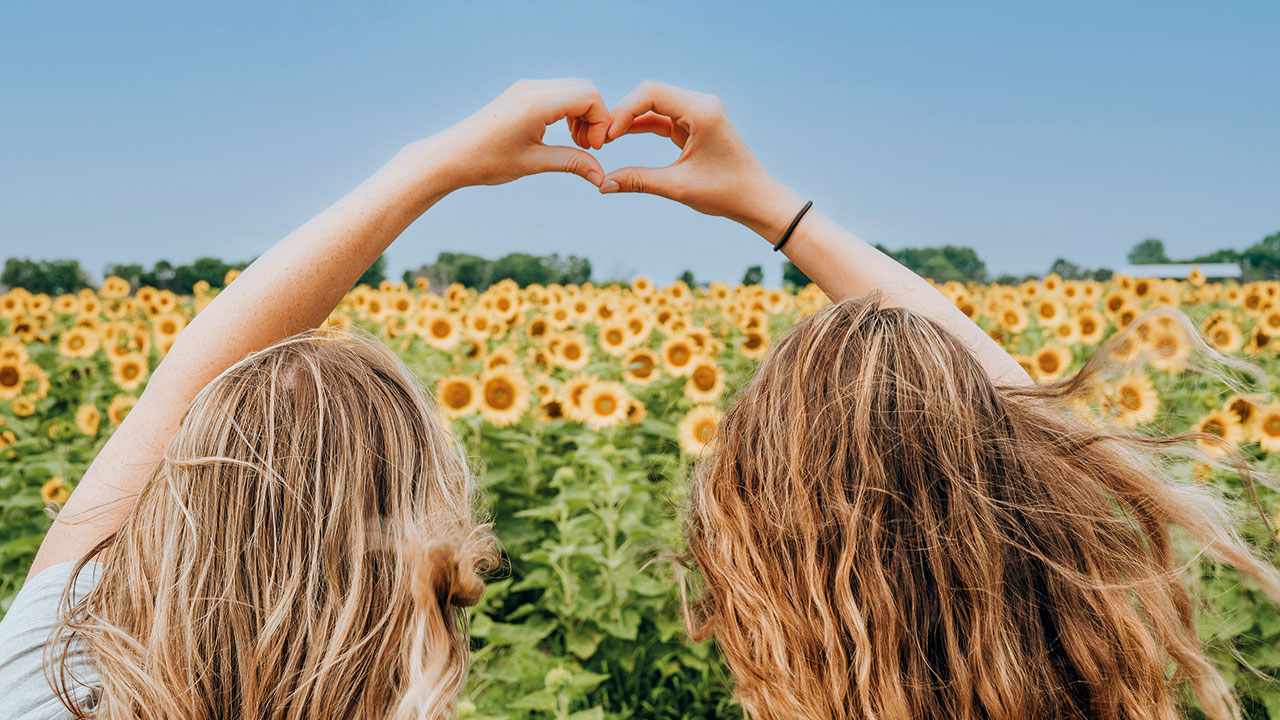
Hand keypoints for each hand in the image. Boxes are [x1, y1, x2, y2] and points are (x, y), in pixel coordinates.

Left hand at [428, 78, 610, 189]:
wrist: (450, 156)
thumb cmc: (486, 161)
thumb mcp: (533, 163)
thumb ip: (571, 162)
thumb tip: (601, 176)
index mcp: (537, 103)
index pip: (589, 97)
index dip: (601, 122)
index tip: (593, 148)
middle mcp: (532, 88)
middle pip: (585, 89)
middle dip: (594, 117)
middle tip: (586, 146)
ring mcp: (525, 88)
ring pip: (572, 89)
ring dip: (582, 114)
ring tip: (575, 143)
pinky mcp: (520, 93)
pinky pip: (557, 92)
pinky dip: (568, 110)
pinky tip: (561, 134)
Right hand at [596, 80, 805, 241]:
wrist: (757, 199)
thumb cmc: (726, 193)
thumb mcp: (678, 187)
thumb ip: (639, 181)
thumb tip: (603, 185)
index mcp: (702, 111)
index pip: (651, 93)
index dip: (623, 110)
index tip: (606, 135)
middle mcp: (702, 103)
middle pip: (651, 93)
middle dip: (623, 112)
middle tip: (601, 137)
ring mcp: (700, 111)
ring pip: (655, 104)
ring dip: (631, 119)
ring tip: (606, 139)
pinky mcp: (697, 123)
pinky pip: (663, 118)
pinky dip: (643, 126)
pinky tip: (621, 137)